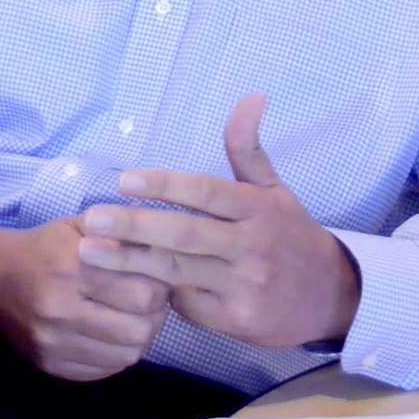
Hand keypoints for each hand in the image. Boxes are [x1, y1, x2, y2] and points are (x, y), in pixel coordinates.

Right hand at [0, 218, 168, 381]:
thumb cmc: (45, 248)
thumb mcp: (81, 227)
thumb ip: (121, 234)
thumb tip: (167, 249)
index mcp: (70, 268)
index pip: (142, 293)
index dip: (160, 288)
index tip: (158, 280)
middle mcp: (59, 310)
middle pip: (138, 330)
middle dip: (155, 317)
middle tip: (152, 304)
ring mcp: (53, 343)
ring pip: (126, 356)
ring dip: (140, 338)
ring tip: (136, 319)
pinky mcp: (50, 365)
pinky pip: (104, 371)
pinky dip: (117, 354)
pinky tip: (114, 335)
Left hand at [77, 95, 359, 349]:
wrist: (330, 297)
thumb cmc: (290, 236)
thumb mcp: (275, 190)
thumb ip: (249, 148)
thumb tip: (251, 96)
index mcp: (258, 209)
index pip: (207, 192)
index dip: (166, 185)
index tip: (126, 180)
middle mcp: (251, 246)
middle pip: (185, 234)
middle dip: (135, 226)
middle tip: (93, 218)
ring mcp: (244, 286)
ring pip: (178, 271)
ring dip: (130, 262)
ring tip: (89, 252)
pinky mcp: (237, 321)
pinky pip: (187, 305)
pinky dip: (158, 294)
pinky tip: (125, 284)